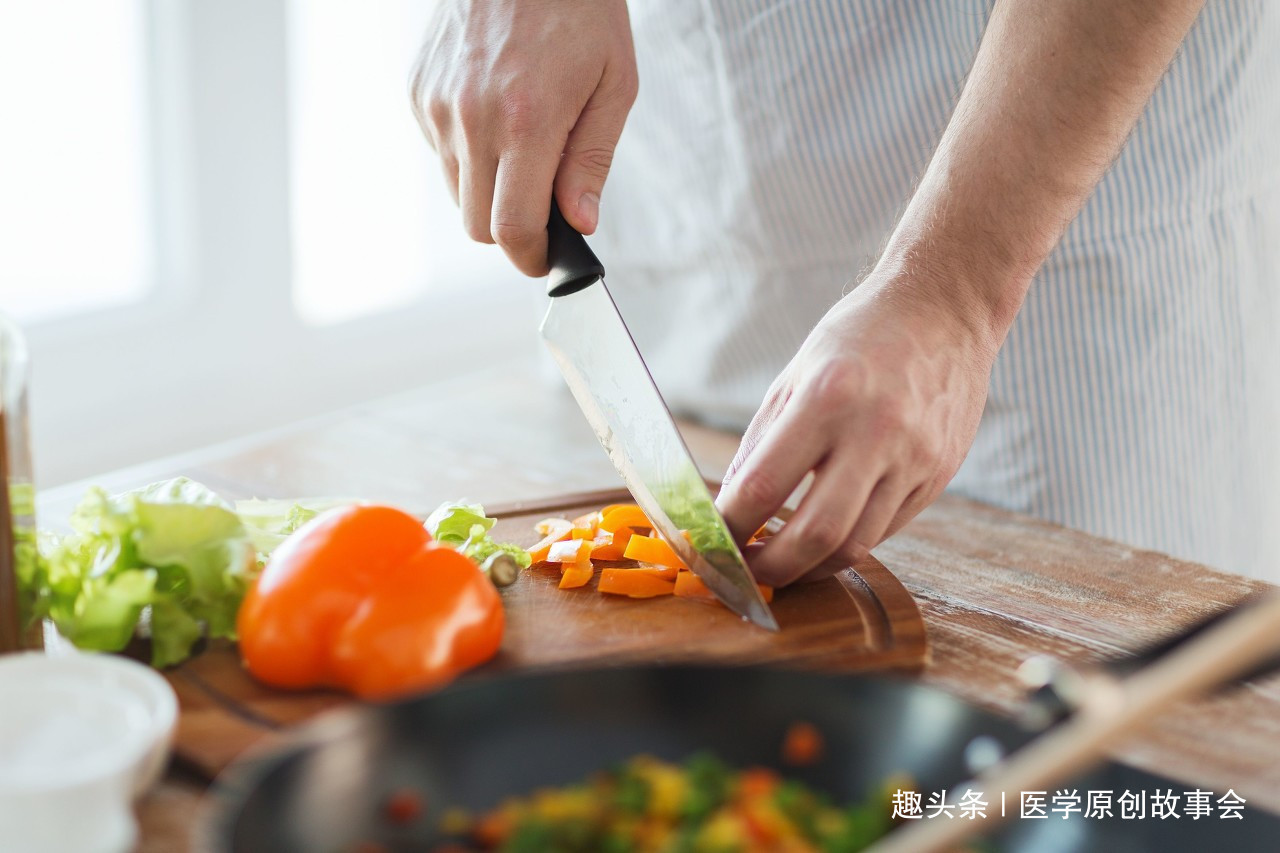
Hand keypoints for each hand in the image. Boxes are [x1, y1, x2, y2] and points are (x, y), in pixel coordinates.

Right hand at [410, 0, 637, 274]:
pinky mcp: (418, 90)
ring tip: (524, 143)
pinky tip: (496, 111)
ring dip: (489, 189)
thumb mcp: (613, 83)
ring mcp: (438, 104)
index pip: (512, 228)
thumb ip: (592, 161)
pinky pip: (440, 152)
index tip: (545, 259)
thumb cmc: (580, 9)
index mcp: (527, 121)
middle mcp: (472, 117)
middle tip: (544, 207)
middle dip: (512, 230)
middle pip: (478, 225)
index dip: (530, 257)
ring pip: (457, 192)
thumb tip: (580, 224)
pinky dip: (468, 152)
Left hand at [717, 273, 999, 585]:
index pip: (764, 485)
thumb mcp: (796, 374)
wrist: (945, 309)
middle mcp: (875, 432)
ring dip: (810, 567)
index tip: (711, 543)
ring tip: (781, 562)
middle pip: (816, 534)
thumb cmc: (861, 336)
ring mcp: (914, 459)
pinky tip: (825, 537)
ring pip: (856, 545)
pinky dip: (847, 543)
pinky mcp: (938, 476)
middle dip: (771, 568)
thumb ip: (761, 443)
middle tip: (746, 574)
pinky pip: (885, 530)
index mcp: (827, 398)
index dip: (730, 527)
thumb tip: (730, 506)